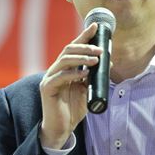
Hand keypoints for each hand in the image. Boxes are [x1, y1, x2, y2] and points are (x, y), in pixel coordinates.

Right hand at [39, 23, 101, 148]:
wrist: (62, 128)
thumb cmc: (73, 109)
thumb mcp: (87, 89)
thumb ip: (94, 76)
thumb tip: (108, 61)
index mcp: (64, 68)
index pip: (74, 48)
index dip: (84, 36)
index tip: (95, 26)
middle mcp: (55, 70)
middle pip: (68, 51)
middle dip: (85, 47)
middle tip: (100, 49)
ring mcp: (49, 79)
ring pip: (64, 61)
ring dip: (81, 58)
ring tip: (96, 59)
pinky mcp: (47, 89)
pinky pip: (59, 77)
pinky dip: (73, 74)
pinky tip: (84, 74)